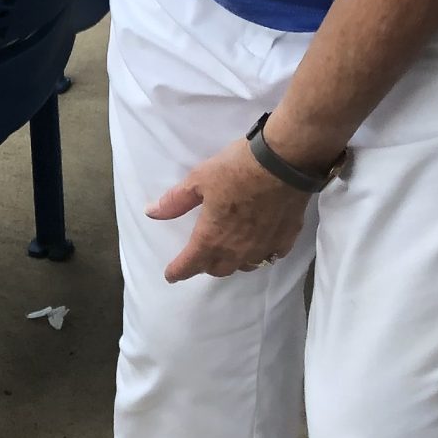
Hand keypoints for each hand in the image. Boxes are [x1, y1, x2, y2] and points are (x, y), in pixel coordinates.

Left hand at [147, 137, 310, 284]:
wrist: (283, 162)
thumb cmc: (235, 170)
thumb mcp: (198, 180)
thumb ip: (175, 201)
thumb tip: (151, 213)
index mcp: (211, 238)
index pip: (190, 265)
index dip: (177, 271)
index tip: (171, 275)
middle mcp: (237, 250)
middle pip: (218, 269)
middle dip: (205, 266)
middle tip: (199, 257)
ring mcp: (263, 247)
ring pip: (245, 266)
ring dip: (233, 263)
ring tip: (228, 253)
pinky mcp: (286, 239)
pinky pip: (271, 256)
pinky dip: (262, 254)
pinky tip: (261, 246)